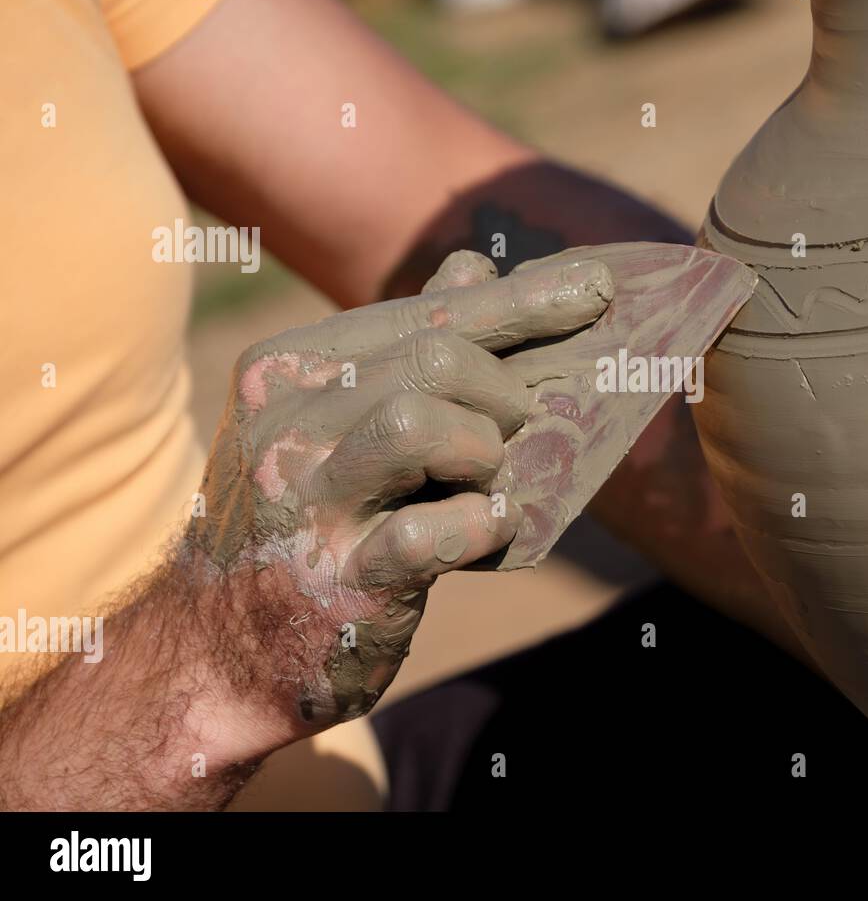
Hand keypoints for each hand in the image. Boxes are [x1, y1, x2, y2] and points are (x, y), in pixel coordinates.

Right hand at [188, 250, 611, 729]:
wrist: (224, 652)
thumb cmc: (304, 519)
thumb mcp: (332, 419)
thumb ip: (406, 343)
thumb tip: (477, 262)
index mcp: (288, 369)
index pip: (427, 315)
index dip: (522, 303)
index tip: (596, 290)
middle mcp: (285, 424)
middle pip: (437, 360)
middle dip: (503, 394)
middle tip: (510, 435)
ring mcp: (306, 503)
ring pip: (421, 422)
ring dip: (483, 453)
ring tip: (481, 483)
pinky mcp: (339, 581)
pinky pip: (430, 533)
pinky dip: (480, 525)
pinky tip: (487, 528)